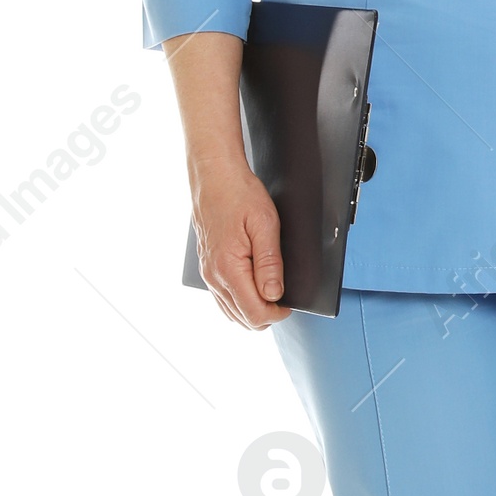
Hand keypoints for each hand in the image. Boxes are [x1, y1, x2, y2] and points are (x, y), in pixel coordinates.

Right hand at [190, 162, 288, 328]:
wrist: (214, 177)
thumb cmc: (239, 194)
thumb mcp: (265, 225)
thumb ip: (270, 263)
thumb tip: (274, 295)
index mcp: (229, 268)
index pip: (254, 314)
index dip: (277, 314)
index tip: (289, 302)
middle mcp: (213, 276)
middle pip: (243, 319)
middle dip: (266, 313)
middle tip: (282, 294)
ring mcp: (207, 274)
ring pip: (231, 312)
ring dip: (253, 308)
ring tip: (270, 289)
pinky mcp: (206, 268)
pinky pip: (222, 298)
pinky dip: (239, 301)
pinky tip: (253, 287)